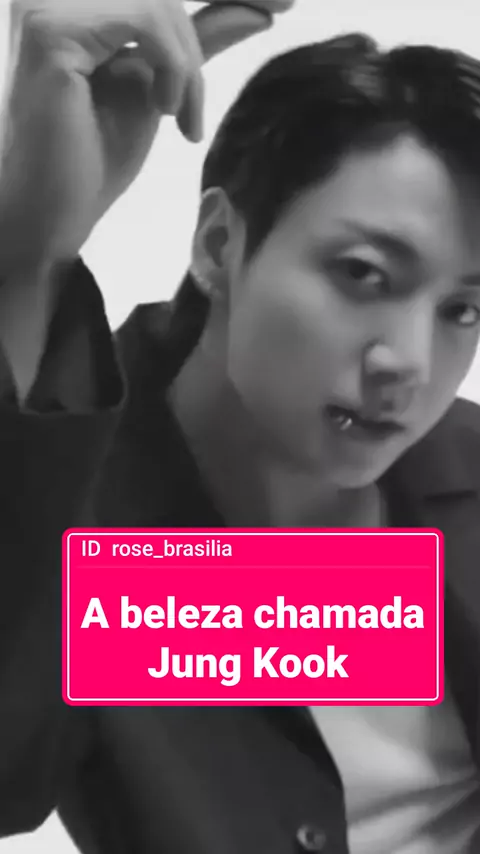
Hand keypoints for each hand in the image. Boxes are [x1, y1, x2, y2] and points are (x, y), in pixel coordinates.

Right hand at [2, 0, 294, 260]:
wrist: (57, 212)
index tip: (285, 4)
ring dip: (187, 66)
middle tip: (204, 104)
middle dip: (213, 28)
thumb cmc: (94, 158)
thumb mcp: (162, 87)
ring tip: (181, 117)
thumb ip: (198, 42)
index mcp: (79, 2)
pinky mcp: (51, 29)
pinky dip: (173, 67)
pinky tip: (164, 111)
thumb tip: (259, 7)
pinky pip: (147, 19)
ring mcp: (47, 4)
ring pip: (161, 3)